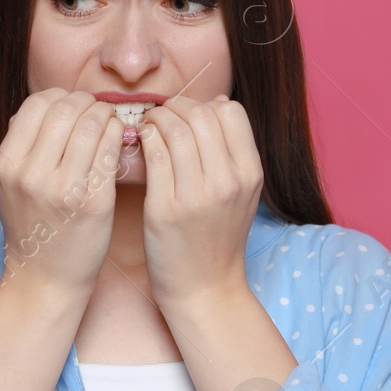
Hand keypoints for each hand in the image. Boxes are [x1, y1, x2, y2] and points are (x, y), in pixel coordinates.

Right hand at [0, 88, 123, 298]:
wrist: (45, 278)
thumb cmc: (34, 226)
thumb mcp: (11, 184)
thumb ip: (23, 145)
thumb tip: (50, 104)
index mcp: (7, 165)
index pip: (37, 105)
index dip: (60, 97)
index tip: (73, 105)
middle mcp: (31, 175)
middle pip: (66, 109)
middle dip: (87, 103)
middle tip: (96, 111)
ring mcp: (63, 189)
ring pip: (92, 124)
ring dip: (106, 116)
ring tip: (109, 123)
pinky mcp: (93, 202)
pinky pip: (110, 150)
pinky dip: (118, 136)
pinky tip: (118, 139)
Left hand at [137, 93, 263, 309]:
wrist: (205, 287)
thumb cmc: (217, 236)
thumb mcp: (241, 192)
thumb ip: (233, 150)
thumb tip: (217, 103)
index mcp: (250, 173)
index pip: (231, 113)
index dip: (204, 104)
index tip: (186, 113)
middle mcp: (228, 182)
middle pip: (201, 116)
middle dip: (176, 106)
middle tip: (161, 114)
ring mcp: (197, 196)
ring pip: (176, 131)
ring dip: (157, 119)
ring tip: (149, 125)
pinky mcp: (166, 209)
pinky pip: (154, 156)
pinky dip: (145, 139)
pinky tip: (141, 141)